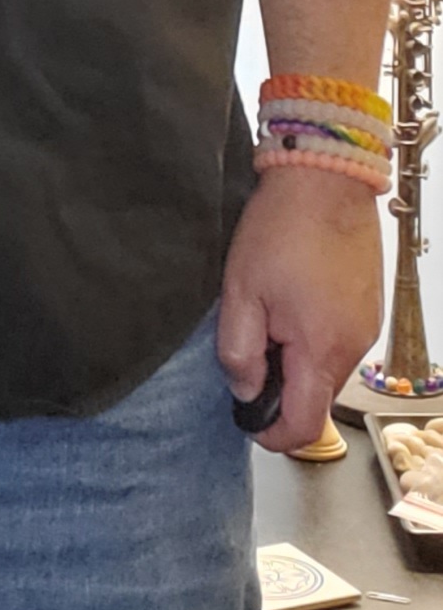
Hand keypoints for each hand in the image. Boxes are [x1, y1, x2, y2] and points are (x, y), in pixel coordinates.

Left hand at [217, 165, 383, 452]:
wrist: (326, 176)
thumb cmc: (282, 228)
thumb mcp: (241, 291)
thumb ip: (239, 351)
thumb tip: (245, 390)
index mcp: (322, 349)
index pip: (304, 426)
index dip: (272, 433)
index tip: (247, 417)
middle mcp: (354, 346)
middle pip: (317, 398)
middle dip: (281, 388)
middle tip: (251, 347)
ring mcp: (367, 326)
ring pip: (328, 369)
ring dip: (297, 359)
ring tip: (271, 314)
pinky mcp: (370, 306)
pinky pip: (340, 341)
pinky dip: (315, 337)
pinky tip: (294, 301)